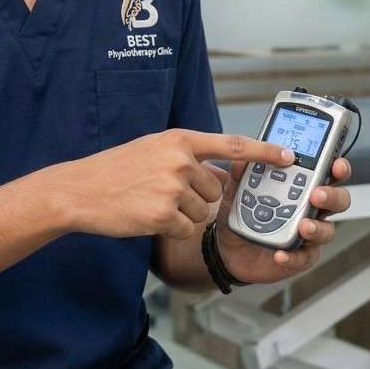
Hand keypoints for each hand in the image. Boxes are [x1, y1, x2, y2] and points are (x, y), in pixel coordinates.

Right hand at [55, 130, 292, 240]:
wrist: (79, 190)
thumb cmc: (116, 170)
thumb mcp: (153, 149)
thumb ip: (187, 156)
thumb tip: (221, 174)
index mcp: (179, 139)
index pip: (233, 145)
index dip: (264, 153)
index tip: (289, 158)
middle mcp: (180, 160)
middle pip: (215, 190)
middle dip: (197, 197)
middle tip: (165, 193)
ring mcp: (172, 188)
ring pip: (202, 212)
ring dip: (182, 214)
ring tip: (151, 203)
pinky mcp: (163, 215)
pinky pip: (185, 229)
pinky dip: (170, 229)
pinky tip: (147, 217)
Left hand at [212, 153, 351, 284]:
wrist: (229, 248)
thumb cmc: (244, 213)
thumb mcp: (237, 191)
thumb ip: (241, 174)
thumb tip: (241, 160)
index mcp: (303, 185)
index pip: (328, 173)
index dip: (338, 168)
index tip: (336, 164)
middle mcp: (311, 208)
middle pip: (338, 200)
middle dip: (332, 196)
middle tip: (317, 195)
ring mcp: (308, 233)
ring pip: (327, 230)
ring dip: (317, 228)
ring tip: (303, 226)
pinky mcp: (300, 257)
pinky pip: (304, 258)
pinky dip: (294, 257)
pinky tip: (281, 254)